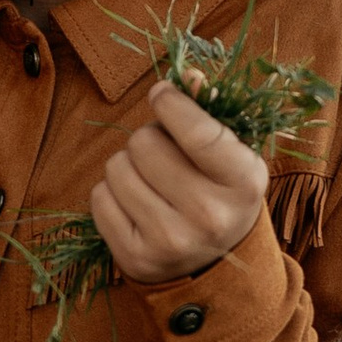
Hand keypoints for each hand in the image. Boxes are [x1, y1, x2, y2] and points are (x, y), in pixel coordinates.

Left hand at [91, 81, 269, 284]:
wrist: (213, 265)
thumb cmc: (219, 193)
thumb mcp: (231, 156)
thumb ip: (209, 113)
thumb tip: (186, 76)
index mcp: (243, 183)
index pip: (197, 131)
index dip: (171, 103)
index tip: (162, 94)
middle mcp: (209, 215)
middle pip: (144, 142)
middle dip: (149, 139)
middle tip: (164, 155)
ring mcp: (170, 241)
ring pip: (117, 167)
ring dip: (128, 166)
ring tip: (152, 182)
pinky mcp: (135, 258)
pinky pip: (98, 198)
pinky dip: (112, 194)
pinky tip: (137, 206)